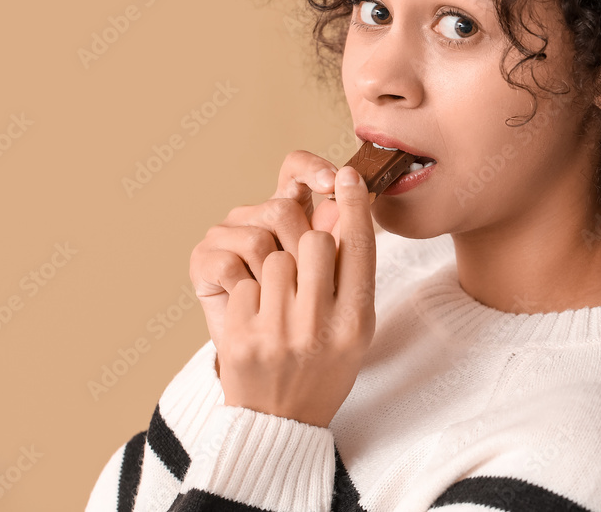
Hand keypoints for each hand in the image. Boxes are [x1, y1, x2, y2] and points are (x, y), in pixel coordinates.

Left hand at [188, 150, 377, 427]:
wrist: (277, 424)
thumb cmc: (321, 370)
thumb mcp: (354, 331)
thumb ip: (351, 278)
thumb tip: (341, 212)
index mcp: (356, 323)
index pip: (359, 249)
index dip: (354, 206)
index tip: (347, 177)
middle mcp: (321, 327)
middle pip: (315, 242)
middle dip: (306, 243)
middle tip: (302, 260)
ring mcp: (279, 333)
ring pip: (275, 257)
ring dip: (274, 269)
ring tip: (278, 300)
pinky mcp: (241, 338)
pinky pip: (244, 281)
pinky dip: (249, 291)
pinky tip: (257, 318)